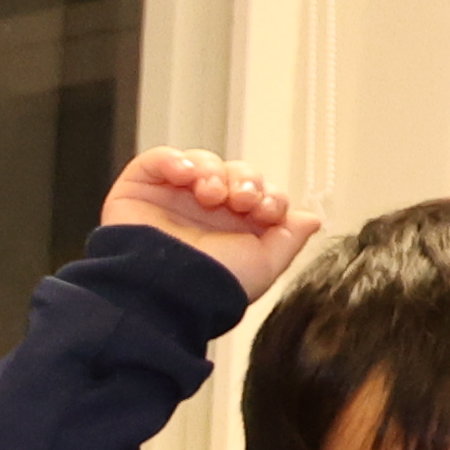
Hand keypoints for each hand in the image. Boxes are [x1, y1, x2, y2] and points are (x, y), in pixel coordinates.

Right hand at [98, 148, 322, 297]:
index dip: (268, 195)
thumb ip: (289, 239)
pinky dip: (174, 159)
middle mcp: (202, 213)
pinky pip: (159, 159)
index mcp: (231, 229)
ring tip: (209, 194)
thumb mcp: (264, 265)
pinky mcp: (139, 189)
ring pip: (201, 162)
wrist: (164, 291)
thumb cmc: (210, 284)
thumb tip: (311, 218)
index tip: (265, 211)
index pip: (258, 193)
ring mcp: (170, 199)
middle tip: (242, 199)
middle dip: (245, 180)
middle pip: (234, 172)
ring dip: (213, 171)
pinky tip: (184, 175)